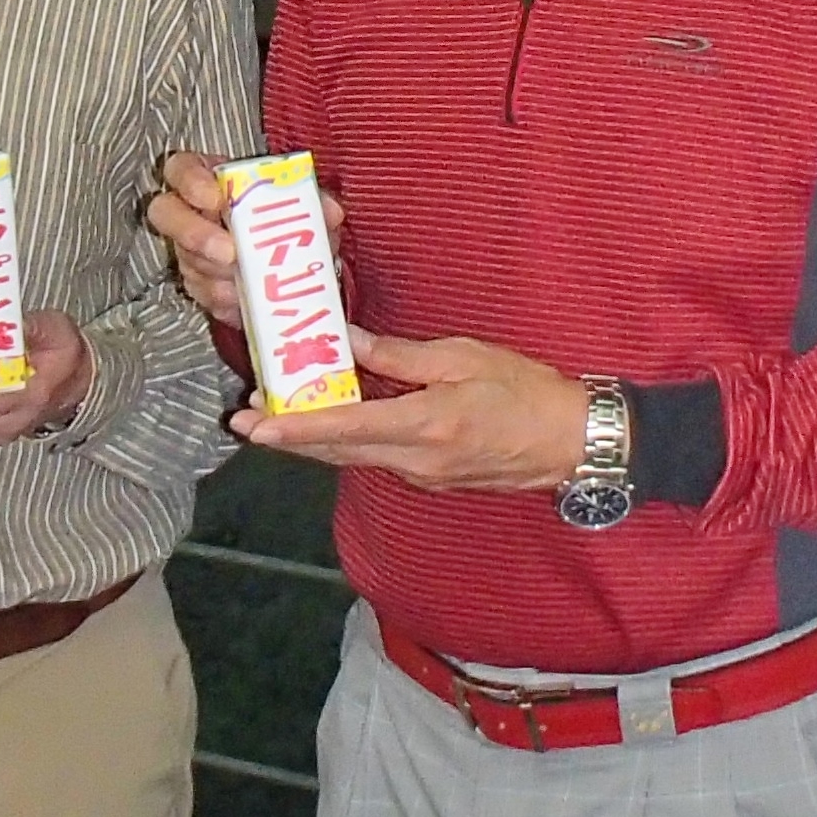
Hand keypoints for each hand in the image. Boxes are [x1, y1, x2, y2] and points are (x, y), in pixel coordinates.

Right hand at [149, 150, 345, 325]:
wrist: (292, 264)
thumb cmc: (289, 220)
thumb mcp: (306, 207)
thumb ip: (316, 204)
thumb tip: (330, 213)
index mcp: (210, 179)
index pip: (180, 168)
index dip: (189, 181)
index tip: (215, 198)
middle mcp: (190, 212)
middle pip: (164, 214)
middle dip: (194, 234)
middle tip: (230, 253)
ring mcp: (188, 250)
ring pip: (187, 260)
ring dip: (216, 275)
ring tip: (247, 284)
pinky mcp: (198, 285)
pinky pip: (201, 294)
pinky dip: (224, 300)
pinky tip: (244, 302)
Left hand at [233, 328, 587, 492]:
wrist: (574, 442)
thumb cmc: (527, 391)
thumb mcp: (463, 357)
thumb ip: (399, 354)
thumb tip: (346, 339)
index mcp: (425, 424)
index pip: (345, 428)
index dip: (294, 428)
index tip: (253, 425)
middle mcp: (416, 460)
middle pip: (336, 451)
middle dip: (286, 437)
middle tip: (242, 417)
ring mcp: (421, 474)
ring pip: (352, 457)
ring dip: (312, 440)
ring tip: (273, 415)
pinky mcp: (429, 477)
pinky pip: (375, 458)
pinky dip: (345, 440)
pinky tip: (328, 420)